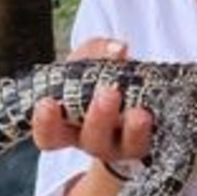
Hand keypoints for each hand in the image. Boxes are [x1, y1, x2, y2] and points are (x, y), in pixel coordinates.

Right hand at [30, 38, 154, 163]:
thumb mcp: (86, 61)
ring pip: (124, 145)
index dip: (45, 123)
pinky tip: (151, 115)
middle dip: (99, 118)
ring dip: (131, 129)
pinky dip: (149, 129)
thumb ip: (94, 51)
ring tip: (139, 113)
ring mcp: (121, 147)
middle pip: (90, 139)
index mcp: (66, 126)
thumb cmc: (97, 79)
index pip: (48, 135)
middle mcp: (92, 140)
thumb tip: (118, 49)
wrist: (132, 94)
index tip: (47, 104)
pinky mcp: (144, 145)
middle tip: (108, 93)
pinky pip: (148, 142)